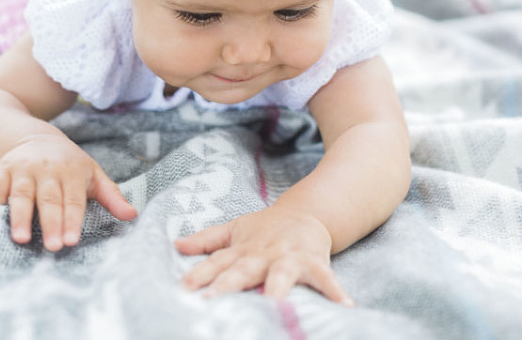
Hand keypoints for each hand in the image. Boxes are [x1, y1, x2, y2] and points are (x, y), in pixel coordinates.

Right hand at [0, 133, 136, 250]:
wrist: (36, 138)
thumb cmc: (70, 165)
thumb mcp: (93, 175)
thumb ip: (112, 197)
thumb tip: (132, 215)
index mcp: (73, 170)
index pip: (73, 199)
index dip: (72, 220)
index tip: (72, 240)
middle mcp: (47, 168)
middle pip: (49, 199)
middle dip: (51, 223)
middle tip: (53, 247)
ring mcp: (23, 168)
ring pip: (22, 194)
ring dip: (20, 217)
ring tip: (21, 239)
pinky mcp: (2, 170)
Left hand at [175, 204, 353, 305]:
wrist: (306, 213)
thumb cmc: (266, 228)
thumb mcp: (234, 230)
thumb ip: (206, 240)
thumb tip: (176, 244)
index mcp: (242, 249)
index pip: (217, 262)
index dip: (200, 274)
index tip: (184, 288)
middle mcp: (263, 254)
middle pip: (244, 270)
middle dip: (228, 284)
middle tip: (212, 300)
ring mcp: (289, 258)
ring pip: (281, 274)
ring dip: (276, 289)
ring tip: (272, 305)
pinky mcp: (314, 262)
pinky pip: (325, 278)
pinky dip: (335, 292)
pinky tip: (344, 308)